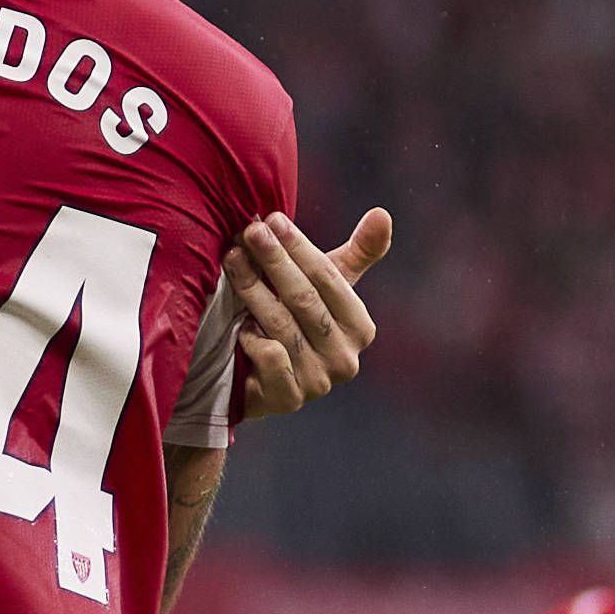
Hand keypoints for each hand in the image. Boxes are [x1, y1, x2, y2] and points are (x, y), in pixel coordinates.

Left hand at [233, 208, 391, 421]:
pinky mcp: (288, 399)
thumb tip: (382, 214)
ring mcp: (318, 383)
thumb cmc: (297, 320)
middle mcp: (345, 359)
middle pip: (304, 299)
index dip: (299, 247)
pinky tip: (239, 322)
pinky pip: (270, 358)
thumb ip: (357, 253)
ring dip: (253, 288)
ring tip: (232, 258)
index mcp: (360, 328)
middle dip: (273, 261)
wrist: (259, 378)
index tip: (273, 219)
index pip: (329, 279)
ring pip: (281, 325)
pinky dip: (253, 337)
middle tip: (249, 231)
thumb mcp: (327, 287)